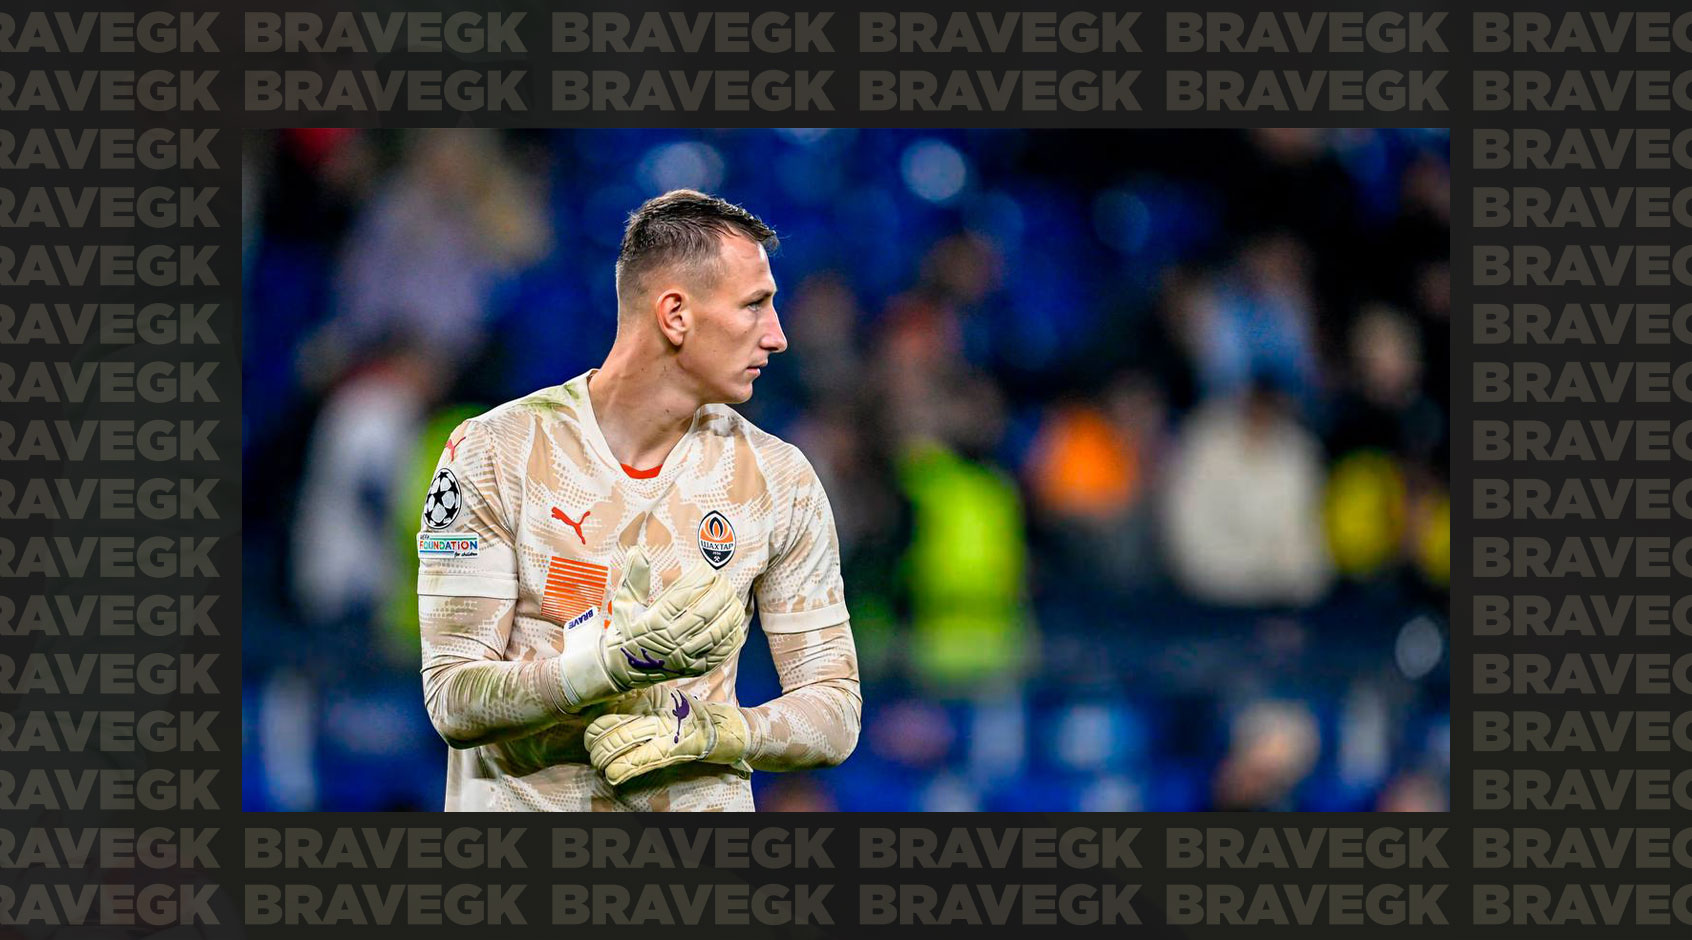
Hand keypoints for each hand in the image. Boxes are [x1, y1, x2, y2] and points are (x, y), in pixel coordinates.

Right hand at [559, 548, 747, 709]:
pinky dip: (731, 638)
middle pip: (703, 613)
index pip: (683, 595)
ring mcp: (683, 658)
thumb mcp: (623, 604)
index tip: (706, 567)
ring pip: (715, 633)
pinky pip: (719, 654)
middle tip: (724, 579)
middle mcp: (670, 641)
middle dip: (719, 592)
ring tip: (734, 599)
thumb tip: (638, 550)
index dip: (699, 578)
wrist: (621, 670)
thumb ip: (633, 577)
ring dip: (729, 614)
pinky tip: (736, 624)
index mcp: (653, 622)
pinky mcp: (693, 670)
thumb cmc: (625, 631)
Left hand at [585, 687, 750, 785]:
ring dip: (602, 758)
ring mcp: (660, 730)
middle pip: (609, 726)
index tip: (592, 732)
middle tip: (594, 751)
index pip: (610, 706)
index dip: (595, 722)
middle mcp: (652, 710)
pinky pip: (637, 761)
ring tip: (602, 765)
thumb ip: (640, 702)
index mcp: (649, 696)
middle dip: (594, 743)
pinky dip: (620, 770)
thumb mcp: (664, 699)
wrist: (724, 728)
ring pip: (617, 743)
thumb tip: (609, 707)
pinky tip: (612, 775)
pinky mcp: (669, 750)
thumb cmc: (692, 717)